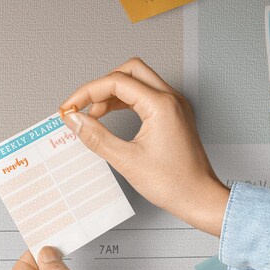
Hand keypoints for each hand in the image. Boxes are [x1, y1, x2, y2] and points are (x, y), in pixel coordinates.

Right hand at [59, 58, 229, 236]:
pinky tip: (111, 117)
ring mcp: (175, 106)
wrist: (199, 198)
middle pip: (130, 71)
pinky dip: (126, 101)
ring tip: (94, 116)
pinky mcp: (175, 115)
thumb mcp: (126, 161)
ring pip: (139, 81)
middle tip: (84, 106)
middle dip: (102, 85)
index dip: (87, 92)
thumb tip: (75, 120)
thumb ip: (96, 137)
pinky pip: (147, 96)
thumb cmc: (174, 184)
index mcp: (161, 105)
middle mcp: (171, 99)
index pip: (116, 82)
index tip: (70, 108)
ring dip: (114, 93)